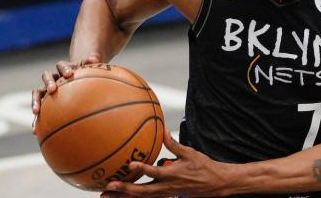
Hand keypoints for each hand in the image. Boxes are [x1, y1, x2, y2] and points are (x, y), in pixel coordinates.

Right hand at [31, 53, 101, 132]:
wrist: (77, 76)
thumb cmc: (86, 73)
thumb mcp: (89, 68)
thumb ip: (90, 62)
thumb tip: (93, 59)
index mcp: (64, 68)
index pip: (61, 65)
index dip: (65, 68)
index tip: (70, 74)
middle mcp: (53, 77)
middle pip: (47, 77)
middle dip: (48, 82)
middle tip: (52, 89)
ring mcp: (47, 89)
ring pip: (38, 93)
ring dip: (36, 101)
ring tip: (36, 111)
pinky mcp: (45, 101)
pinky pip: (40, 110)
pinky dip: (37, 120)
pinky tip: (36, 130)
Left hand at [101, 128, 234, 197]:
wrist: (215, 184)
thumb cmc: (204, 167)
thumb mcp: (190, 153)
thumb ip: (173, 143)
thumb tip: (163, 129)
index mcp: (173, 174)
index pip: (155, 172)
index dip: (143, 169)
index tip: (131, 165)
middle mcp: (167, 187)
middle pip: (143, 191)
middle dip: (124, 190)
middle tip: (109, 186)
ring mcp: (165, 194)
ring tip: (105, 196)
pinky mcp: (165, 196)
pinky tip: (120, 196)